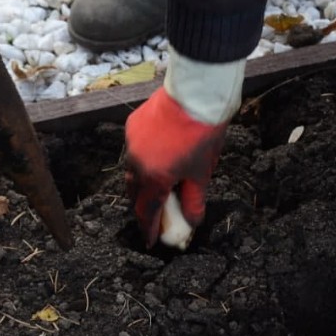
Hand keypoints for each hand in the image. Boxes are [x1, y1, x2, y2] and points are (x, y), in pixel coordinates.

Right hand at [125, 88, 227, 248]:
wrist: (196, 94)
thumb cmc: (203, 134)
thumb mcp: (202, 172)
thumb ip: (194, 199)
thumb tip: (192, 222)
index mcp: (154, 178)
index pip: (147, 211)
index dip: (149, 228)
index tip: (150, 241)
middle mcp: (136, 163)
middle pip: (135, 192)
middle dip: (144, 204)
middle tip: (155, 213)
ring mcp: (132, 143)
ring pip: (133, 169)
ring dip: (143, 180)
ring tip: (158, 183)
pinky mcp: (133, 125)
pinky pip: (135, 149)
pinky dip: (145, 157)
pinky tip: (159, 154)